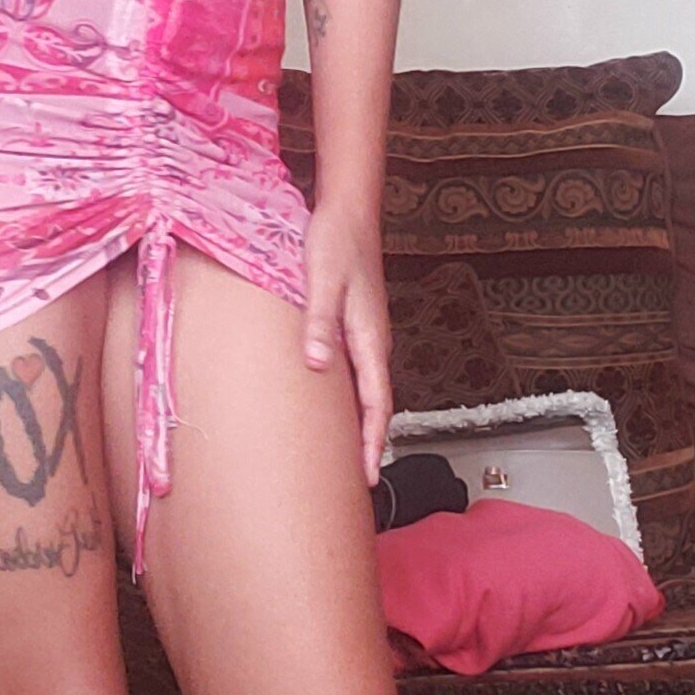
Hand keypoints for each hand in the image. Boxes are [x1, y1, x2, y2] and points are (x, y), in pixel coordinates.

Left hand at [301, 197, 392, 486]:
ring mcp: (366, 334)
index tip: (368, 477)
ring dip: (362, 424)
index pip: (376, 403)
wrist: (349, 211)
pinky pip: (359, 373)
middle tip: (358, 484)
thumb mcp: (321, 280)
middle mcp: (373, 341)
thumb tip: (317, 366)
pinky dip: (354, 400)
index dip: (372, 442)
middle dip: (370, 444)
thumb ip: (318, 322)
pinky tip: (335, 408)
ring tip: (348, 458)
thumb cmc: (335, 242)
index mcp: (369, 337)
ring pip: (368, 390)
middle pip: (376, 405)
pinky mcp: (355, 325)